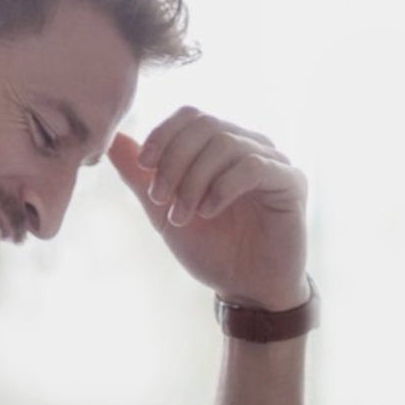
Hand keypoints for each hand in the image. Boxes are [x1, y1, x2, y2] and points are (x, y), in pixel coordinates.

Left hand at [108, 106, 309, 310]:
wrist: (245, 289)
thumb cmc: (209, 249)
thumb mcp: (163, 212)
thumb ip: (140, 177)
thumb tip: (113, 140)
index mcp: (218, 148)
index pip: (190, 115)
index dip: (163, 134)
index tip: (143, 165)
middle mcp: (248, 146)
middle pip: (205, 125)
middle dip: (173, 162)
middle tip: (159, 199)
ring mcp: (272, 161)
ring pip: (225, 143)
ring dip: (193, 180)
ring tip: (183, 215)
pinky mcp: (291, 182)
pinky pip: (254, 166)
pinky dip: (222, 187)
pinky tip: (209, 211)